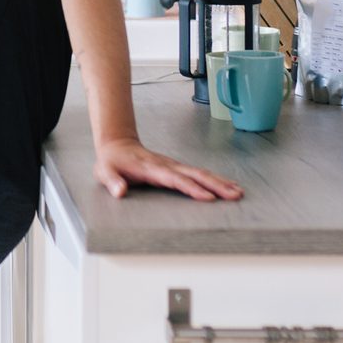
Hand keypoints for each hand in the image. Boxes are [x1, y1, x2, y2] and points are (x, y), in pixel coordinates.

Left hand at [94, 138, 243, 201]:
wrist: (117, 144)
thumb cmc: (111, 161)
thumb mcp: (104, 171)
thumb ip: (112, 181)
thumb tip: (120, 192)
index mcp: (152, 168)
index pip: (175, 179)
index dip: (192, 188)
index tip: (208, 198)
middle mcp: (167, 165)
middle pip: (195, 174)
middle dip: (216, 185)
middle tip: (235, 195)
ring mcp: (173, 165)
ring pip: (200, 173)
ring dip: (220, 182)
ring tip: (238, 192)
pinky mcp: (177, 168)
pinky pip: (198, 174)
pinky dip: (214, 180)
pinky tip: (227, 185)